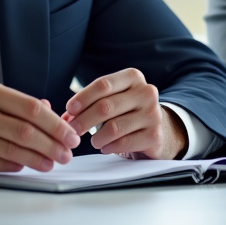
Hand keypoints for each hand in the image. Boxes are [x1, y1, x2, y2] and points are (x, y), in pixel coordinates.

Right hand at [0, 82, 79, 182]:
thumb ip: (20, 107)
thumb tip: (53, 110)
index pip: (32, 107)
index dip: (56, 123)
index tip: (71, 134)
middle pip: (28, 129)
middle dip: (54, 143)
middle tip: (68, 152)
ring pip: (18, 148)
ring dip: (42, 158)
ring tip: (55, 162)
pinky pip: (4, 162)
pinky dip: (22, 165)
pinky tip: (34, 166)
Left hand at [61, 68, 187, 158]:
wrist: (160, 128)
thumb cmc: (128, 112)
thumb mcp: (113, 100)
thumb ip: (90, 104)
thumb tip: (66, 116)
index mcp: (133, 77)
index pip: (103, 85)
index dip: (83, 98)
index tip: (70, 109)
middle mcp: (146, 92)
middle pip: (105, 106)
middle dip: (84, 120)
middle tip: (73, 130)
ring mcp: (153, 114)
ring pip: (113, 127)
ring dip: (97, 137)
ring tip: (93, 141)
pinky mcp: (154, 135)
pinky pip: (124, 143)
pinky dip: (109, 147)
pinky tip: (106, 147)